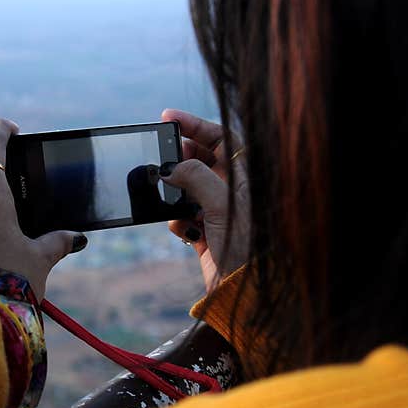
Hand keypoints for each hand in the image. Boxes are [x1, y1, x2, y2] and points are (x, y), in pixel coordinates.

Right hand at [160, 108, 249, 291]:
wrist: (240, 290)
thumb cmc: (243, 245)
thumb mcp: (220, 203)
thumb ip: (195, 176)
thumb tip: (170, 167)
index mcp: (245, 175)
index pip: (220, 137)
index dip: (195, 124)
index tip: (168, 117)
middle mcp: (232, 189)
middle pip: (200, 159)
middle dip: (179, 160)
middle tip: (162, 159)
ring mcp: (217, 209)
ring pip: (187, 187)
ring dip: (175, 195)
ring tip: (170, 199)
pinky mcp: (204, 231)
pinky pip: (181, 215)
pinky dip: (177, 220)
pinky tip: (186, 232)